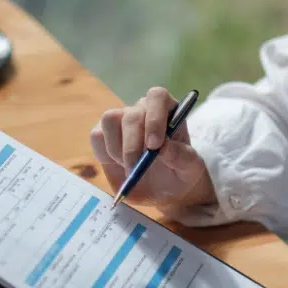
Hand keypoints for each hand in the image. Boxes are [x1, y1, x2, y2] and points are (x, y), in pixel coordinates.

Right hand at [90, 87, 213, 207]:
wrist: (164, 191)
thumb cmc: (180, 174)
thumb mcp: (190, 169)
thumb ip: (182, 157)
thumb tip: (165, 148)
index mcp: (168, 109)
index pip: (157, 96)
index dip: (154, 118)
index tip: (155, 145)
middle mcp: (143, 110)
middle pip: (131, 114)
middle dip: (133, 144)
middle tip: (137, 168)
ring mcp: (121, 121)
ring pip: (109, 119)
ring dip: (117, 148)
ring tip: (130, 168)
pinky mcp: (104, 136)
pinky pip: (97, 136)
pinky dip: (105, 153)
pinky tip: (119, 166)